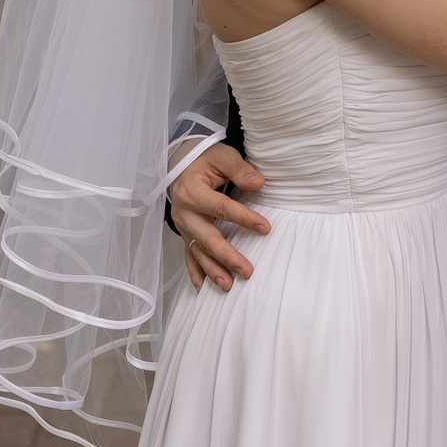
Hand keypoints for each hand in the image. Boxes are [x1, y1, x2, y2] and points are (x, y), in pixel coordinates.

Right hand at [169, 141, 268, 290]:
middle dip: (227, 256)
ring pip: (198, 252)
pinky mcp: (185, 235)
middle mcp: (184, 213)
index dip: (244, 219)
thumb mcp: (222, 156)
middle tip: (247, 271)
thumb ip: (240, 170)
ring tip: (228, 286)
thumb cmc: (204, 160)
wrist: (181, 164)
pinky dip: (195, 274)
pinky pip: (189, 257)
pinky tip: (203, 290)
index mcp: (192, 192)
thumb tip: (258, 183)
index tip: (266, 228)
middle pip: (207, 238)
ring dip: (212, 271)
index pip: (221, 208)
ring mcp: (183, 227)